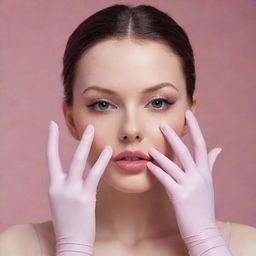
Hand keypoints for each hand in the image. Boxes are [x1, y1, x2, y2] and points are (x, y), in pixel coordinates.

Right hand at [47, 121, 111, 255]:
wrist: (71, 242)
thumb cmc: (69, 221)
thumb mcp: (62, 200)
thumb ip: (67, 184)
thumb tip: (77, 172)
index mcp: (54, 186)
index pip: (50, 158)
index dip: (51, 140)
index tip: (52, 125)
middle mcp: (60, 186)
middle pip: (67, 156)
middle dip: (79, 140)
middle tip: (88, 126)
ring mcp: (71, 191)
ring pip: (77, 161)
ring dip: (87, 144)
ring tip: (94, 130)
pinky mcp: (84, 197)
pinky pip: (94, 175)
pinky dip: (101, 161)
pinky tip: (108, 151)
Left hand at [147, 110, 232, 254]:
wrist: (203, 230)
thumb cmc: (203, 205)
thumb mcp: (208, 182)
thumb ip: (210, 164)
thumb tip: (218, 148)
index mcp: (204, 171)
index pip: (201, 145)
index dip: (195, 128)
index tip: (188, 115)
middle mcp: (198, 176)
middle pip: (186, 151)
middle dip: (173, 137)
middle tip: (162, 125)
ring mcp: (189, 186)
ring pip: (173, 166)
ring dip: (160, 156)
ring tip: (150, 148)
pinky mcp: (180, 197)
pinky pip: (166, 180)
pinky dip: (157, 171)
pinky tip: (149, 165)